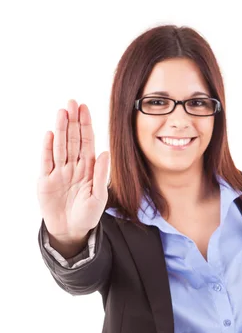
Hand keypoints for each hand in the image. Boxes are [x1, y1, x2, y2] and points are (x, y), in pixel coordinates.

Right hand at [37, 99, 108, 239]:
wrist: (71, 231)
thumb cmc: (88, 215)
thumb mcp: (99, 196)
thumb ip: (101, 175)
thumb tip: (105, 152)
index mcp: (88, 168)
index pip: (86, 142)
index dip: (85, 125)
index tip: (85, 108)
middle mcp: (73, 166)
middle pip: (72, 139)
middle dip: (72, 121)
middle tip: (72, 102)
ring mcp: (58, 172)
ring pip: (59, 146)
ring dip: (60, 129)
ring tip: (61, 112)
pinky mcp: (45, 180)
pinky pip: (46, 161)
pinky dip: (47, 148)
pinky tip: (49, 134)